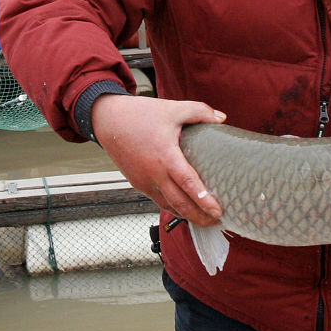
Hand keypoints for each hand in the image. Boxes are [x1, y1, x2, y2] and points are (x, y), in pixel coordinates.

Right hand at [91, 93, 224, 225]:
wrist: (108, 120)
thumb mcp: (173, 109)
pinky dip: (172, 207)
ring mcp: (144, 181)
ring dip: (187, 215)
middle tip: (217, 222)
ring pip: (168, 206)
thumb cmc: (139, 114)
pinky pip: (158, 200)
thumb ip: (200, 112)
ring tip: (204, 220)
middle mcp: (154, 174)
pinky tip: (184, 208)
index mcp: (165, 156)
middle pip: (179, 203)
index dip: (203, 200)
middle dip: (199, 217)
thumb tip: (222, 118)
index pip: (187, 183)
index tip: (218, 211)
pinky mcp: (138, 183)